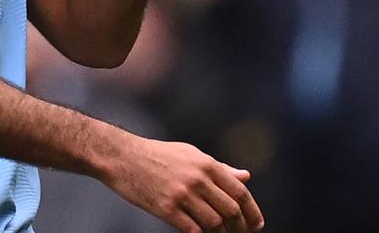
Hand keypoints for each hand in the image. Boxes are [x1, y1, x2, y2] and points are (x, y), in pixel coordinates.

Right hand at [100, 136, 263, 232]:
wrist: (122, 157)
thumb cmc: (158, 154)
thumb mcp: (191, 154)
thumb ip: (219, 168)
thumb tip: (245, 177)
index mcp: (206, 164)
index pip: (239, 191)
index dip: (252, 211)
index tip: (256, 224)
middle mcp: (198, 179)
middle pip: (231, 210)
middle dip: (242, 227)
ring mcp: (182, 195)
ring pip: (215, 223)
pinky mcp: (167, 208)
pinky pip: (193, 230)